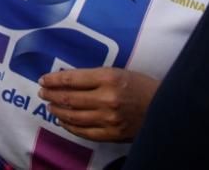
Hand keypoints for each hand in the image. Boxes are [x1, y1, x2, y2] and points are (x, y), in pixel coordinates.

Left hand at [38, 67, 158, 141]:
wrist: (166, 108)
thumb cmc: (140, 86)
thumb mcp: (118, 73)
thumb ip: (93, 77)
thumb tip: (66, 80)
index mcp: (109, 78)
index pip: (72, 79)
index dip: (54, 80)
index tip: (43, 80)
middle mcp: (107, 98)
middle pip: (69, 98)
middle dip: (51, 95)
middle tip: (43, 92)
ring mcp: (109, 119)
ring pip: (73, 116)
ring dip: (57, 110)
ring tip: (50, 106)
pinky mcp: (112, 134)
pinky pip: (83, 132)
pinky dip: (69, 126)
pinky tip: (63, 120)